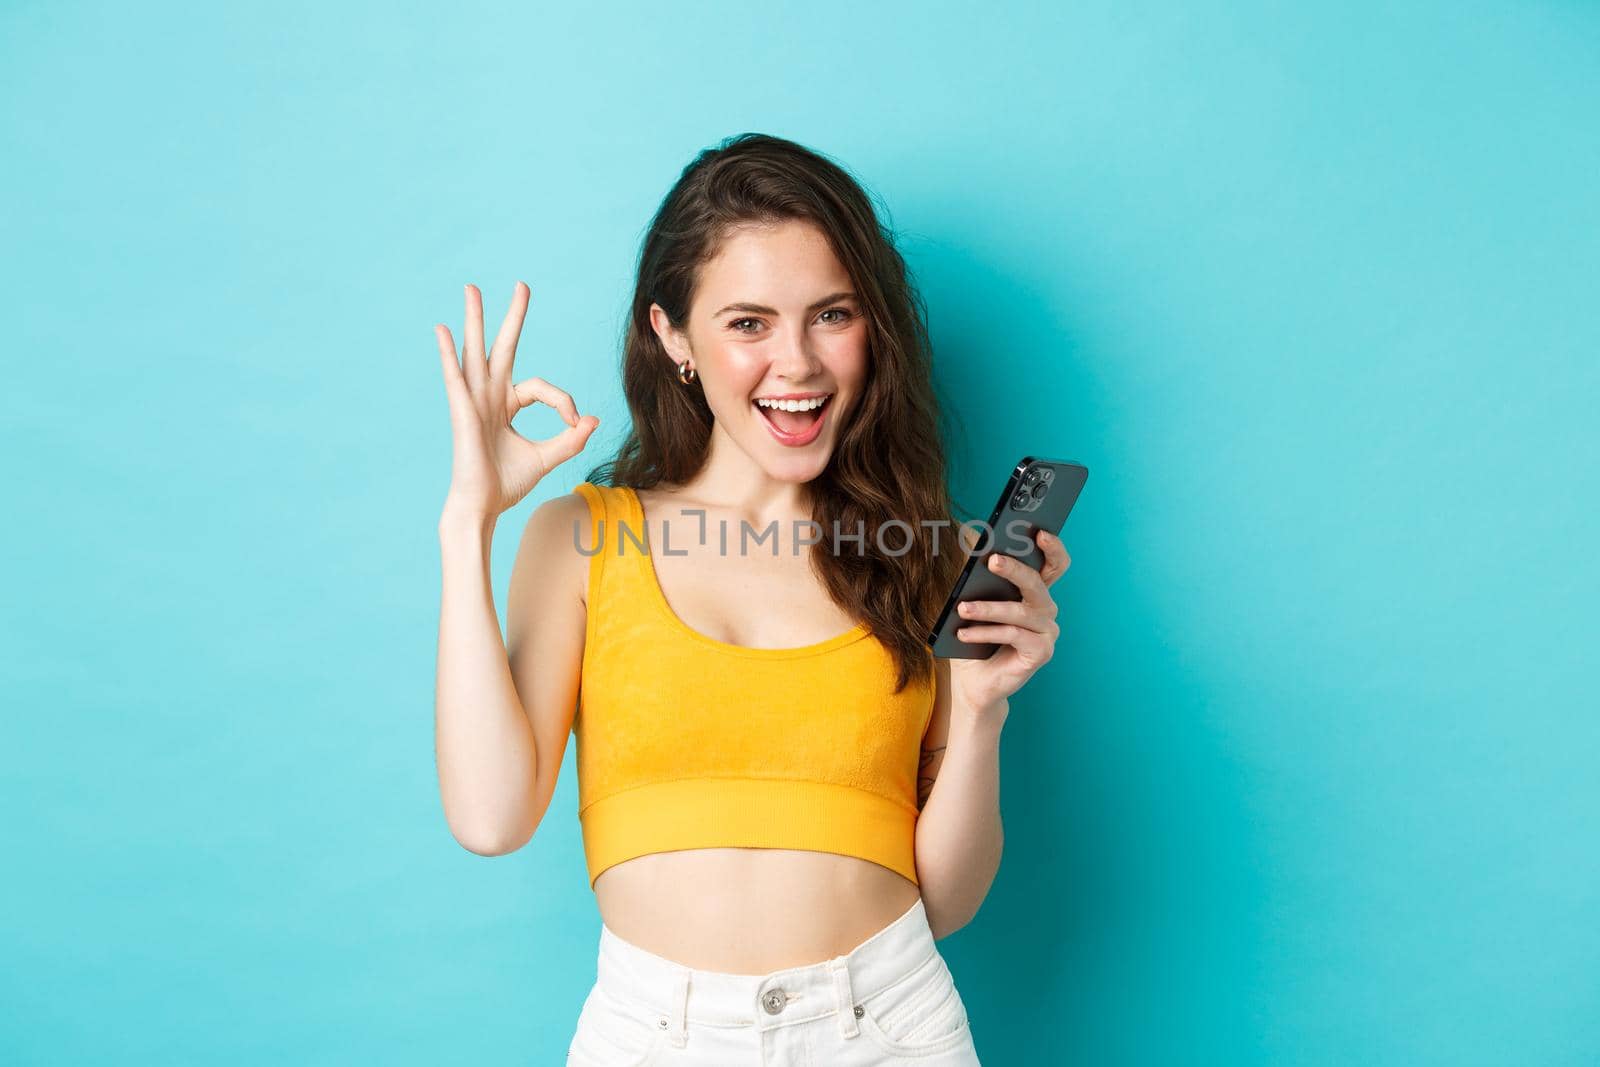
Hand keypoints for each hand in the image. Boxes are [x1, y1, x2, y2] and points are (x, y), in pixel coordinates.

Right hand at [435, 282, 599, 520]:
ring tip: (471, 289)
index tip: (575, 423)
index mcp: (506, 406)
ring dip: (474, 320)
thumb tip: (592, 419)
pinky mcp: (462, 412)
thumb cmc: (507, 484)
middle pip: (502, 348)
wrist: (484, 506)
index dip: (563, 402)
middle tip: (523, 285)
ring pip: (475, 352)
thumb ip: (569, 439)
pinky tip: (443, 331)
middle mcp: (489, 397)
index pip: (541, 388)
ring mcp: (474, 401)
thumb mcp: (547, 457)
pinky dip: (448, 354)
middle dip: (512, 317)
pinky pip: (455, 377)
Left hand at [947, 529, 1071, 715]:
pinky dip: (987, 633)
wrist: (972, 681)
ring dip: (989, 609)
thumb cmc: (973, 637)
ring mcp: (1046, 633)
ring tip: (962, 609)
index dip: (1052, 547)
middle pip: (1037, 583)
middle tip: (993, 560)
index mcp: (1034, 593)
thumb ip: (974, 571)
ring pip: (1021, 612)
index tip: (1039, 531)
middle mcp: (1046, 611)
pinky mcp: (1041, 653)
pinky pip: (1014, 636)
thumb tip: (968, 537)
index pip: (1053, 564)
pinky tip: (965, 634)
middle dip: (1016, 569)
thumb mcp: (970, 600)